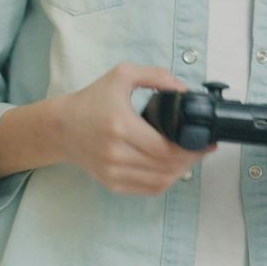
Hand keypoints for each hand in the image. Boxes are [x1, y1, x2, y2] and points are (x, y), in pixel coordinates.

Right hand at [57, 64, 203, 195]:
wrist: (60, 127)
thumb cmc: (92, 100)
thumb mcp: (122, 75)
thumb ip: (157, 76)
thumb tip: (185, 91)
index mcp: (120, 126)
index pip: (166, 149)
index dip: (191, 148)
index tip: (206, 141)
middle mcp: (116, 153)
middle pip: (167, 167)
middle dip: (191, 159)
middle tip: (202, 148)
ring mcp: (112, 172)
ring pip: (160, 182)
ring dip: (181, 172)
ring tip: (190, 157)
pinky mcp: (111, 183)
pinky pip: (147, 190)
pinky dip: (165, 181)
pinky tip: (172, 168)